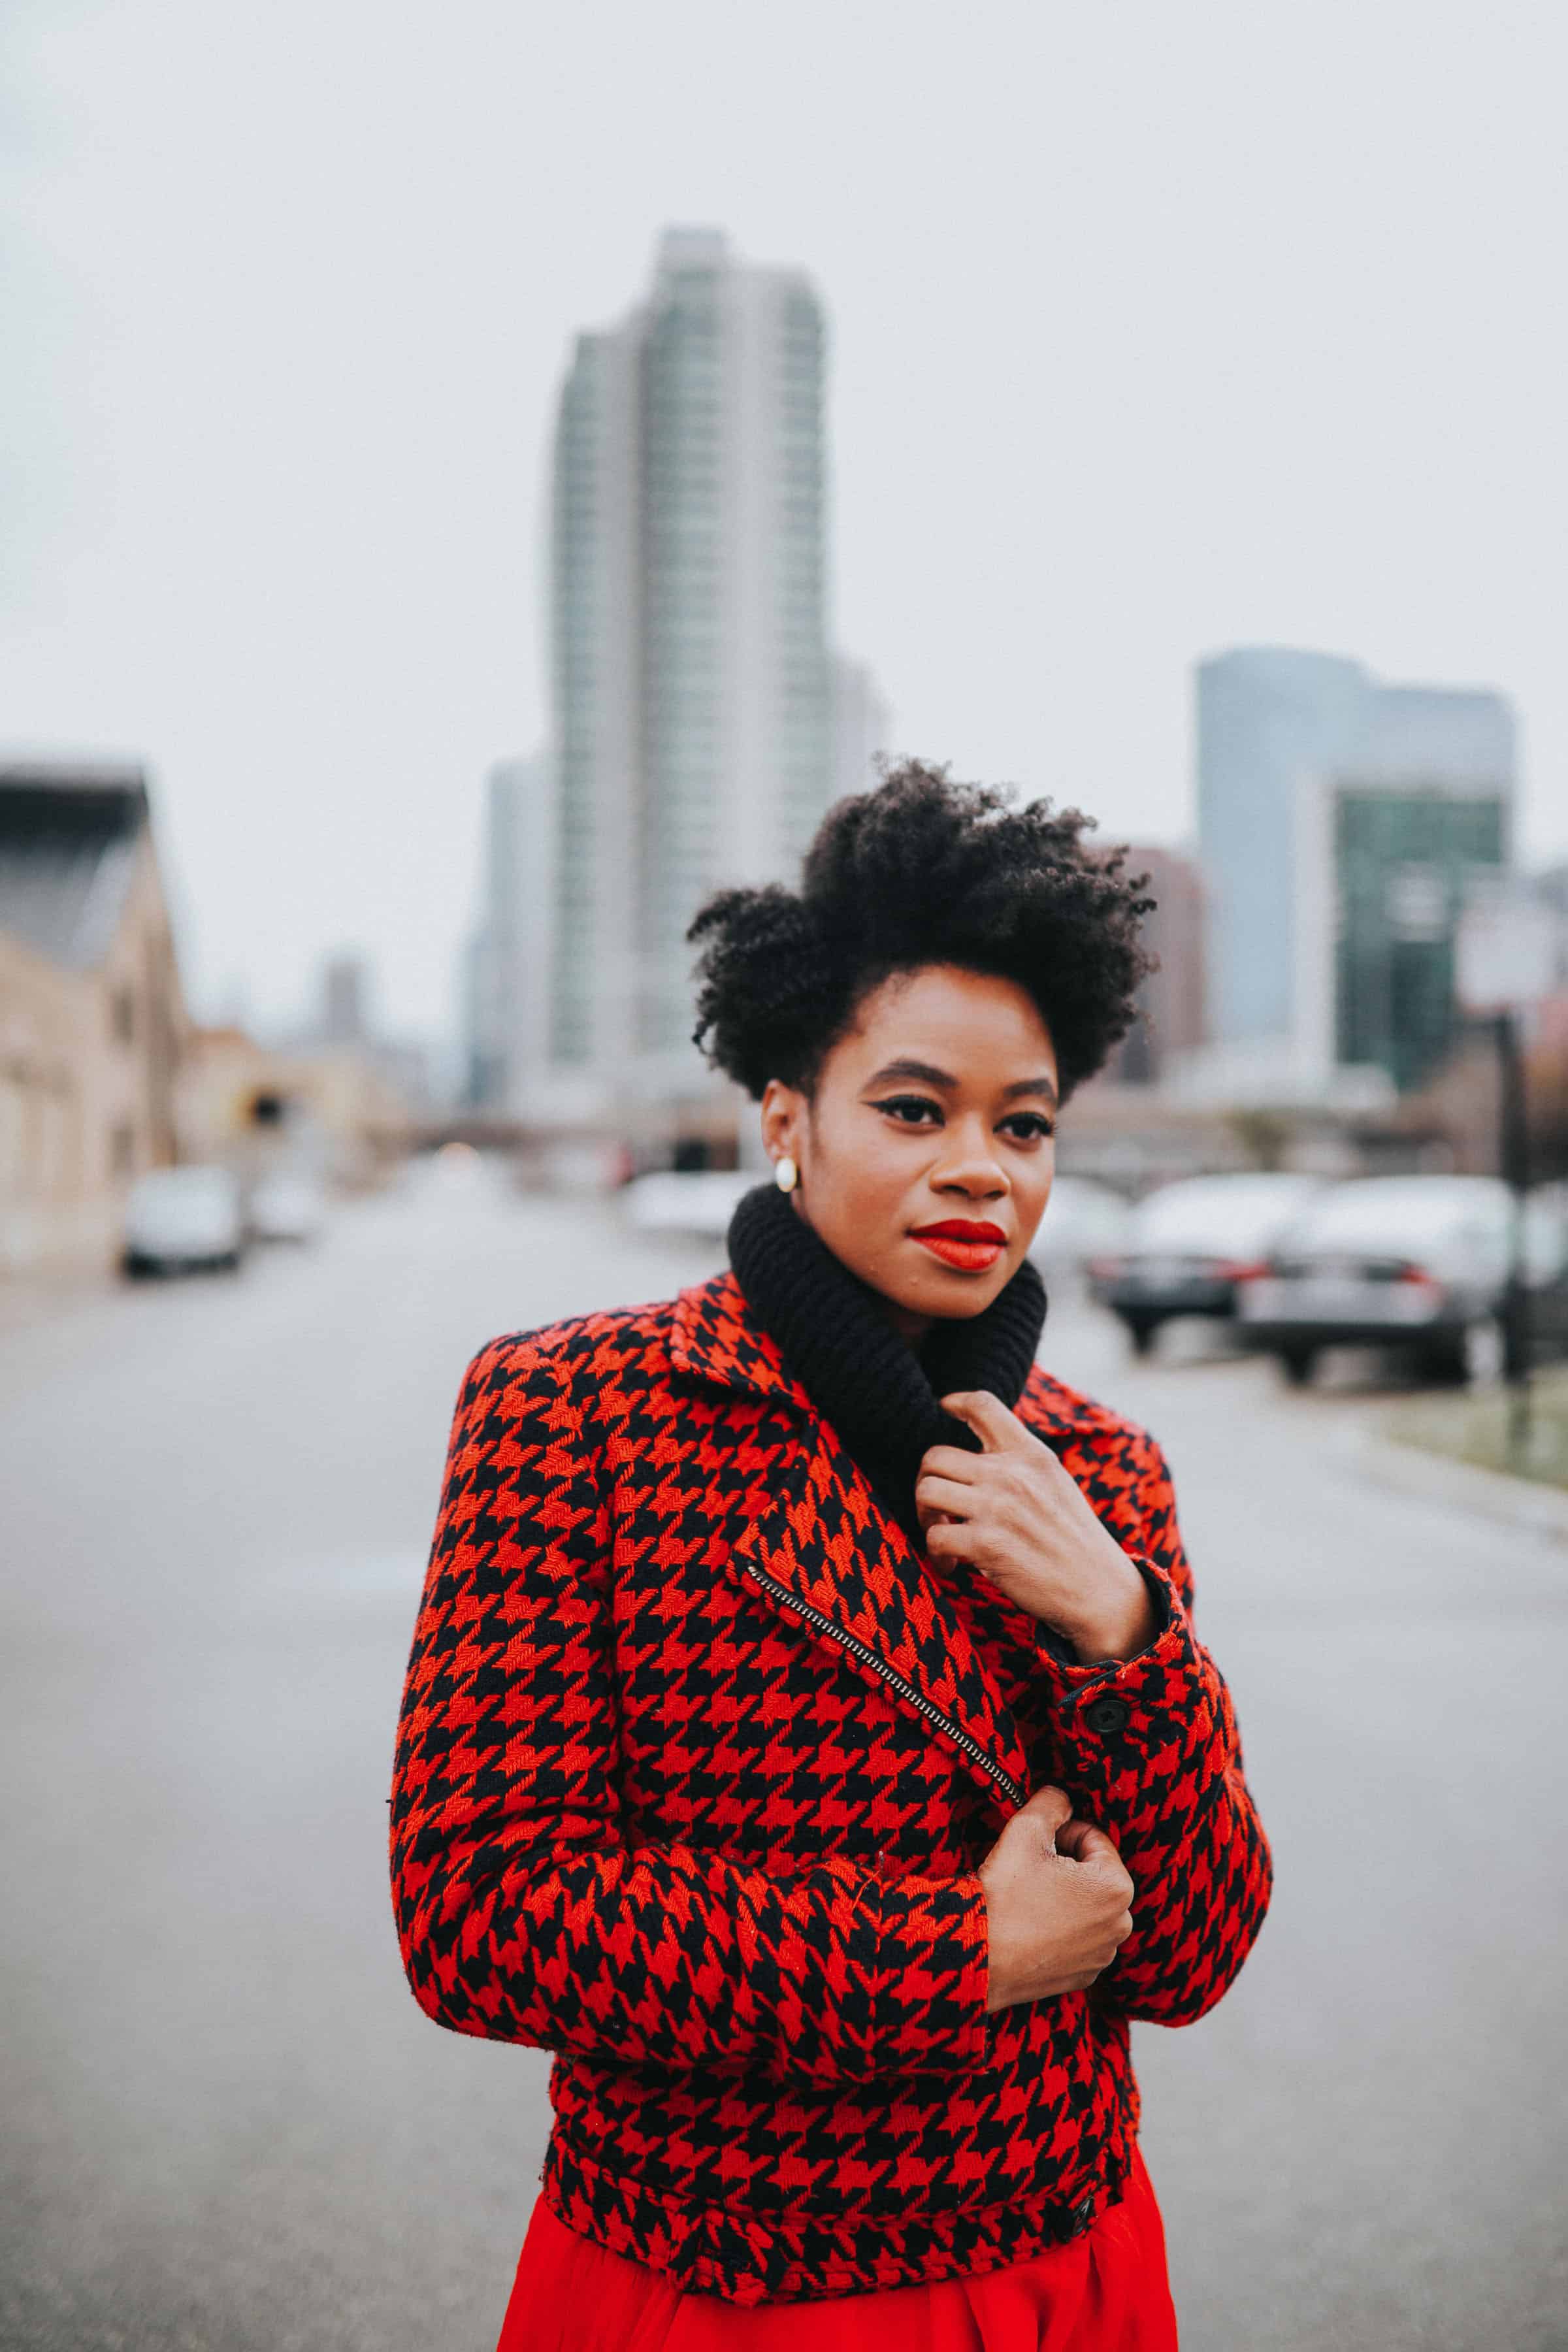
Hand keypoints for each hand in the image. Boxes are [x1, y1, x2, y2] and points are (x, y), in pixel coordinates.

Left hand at [917, 1389, 1157, 1661]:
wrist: (1099, 1589)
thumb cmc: (1073, 1539)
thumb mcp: (1055, 1483)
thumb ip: (1020, 1463)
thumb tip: (976, 1455)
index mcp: (1031, 1454)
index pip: (984, 1405)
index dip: (956, 1400)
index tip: (944, 1407)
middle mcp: (1012, 1474)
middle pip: (935, 1455)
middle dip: (926, 1480)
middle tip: (938, 1507)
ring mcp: (997, 1508)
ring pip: (927, 1490)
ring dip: (925, 1515)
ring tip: (940, 1532)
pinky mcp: (986, 1545)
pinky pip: (935, 1537)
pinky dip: (935, 1554)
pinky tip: (951, 1565)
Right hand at [977, 1785, 1134, 2011]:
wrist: (977, 1957)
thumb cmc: (1004, 1893)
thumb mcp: (1026, 1829)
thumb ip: (1051, 1803)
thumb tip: (1061, 1796)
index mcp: (1116, 1888)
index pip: (1094, 1839)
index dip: (1062, 1833)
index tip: (1036, 1843)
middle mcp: (1120, 1925)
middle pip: (1093, 1875)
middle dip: (1065, 1866)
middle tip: (1030, 1868)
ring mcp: (1102, 1955)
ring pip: (1085, 1907)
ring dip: (1064, 1896)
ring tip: (1028, 1897)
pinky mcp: (1083, 1976)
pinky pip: (1077, 1938)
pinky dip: (1059, 1928)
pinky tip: (1030, 1925)